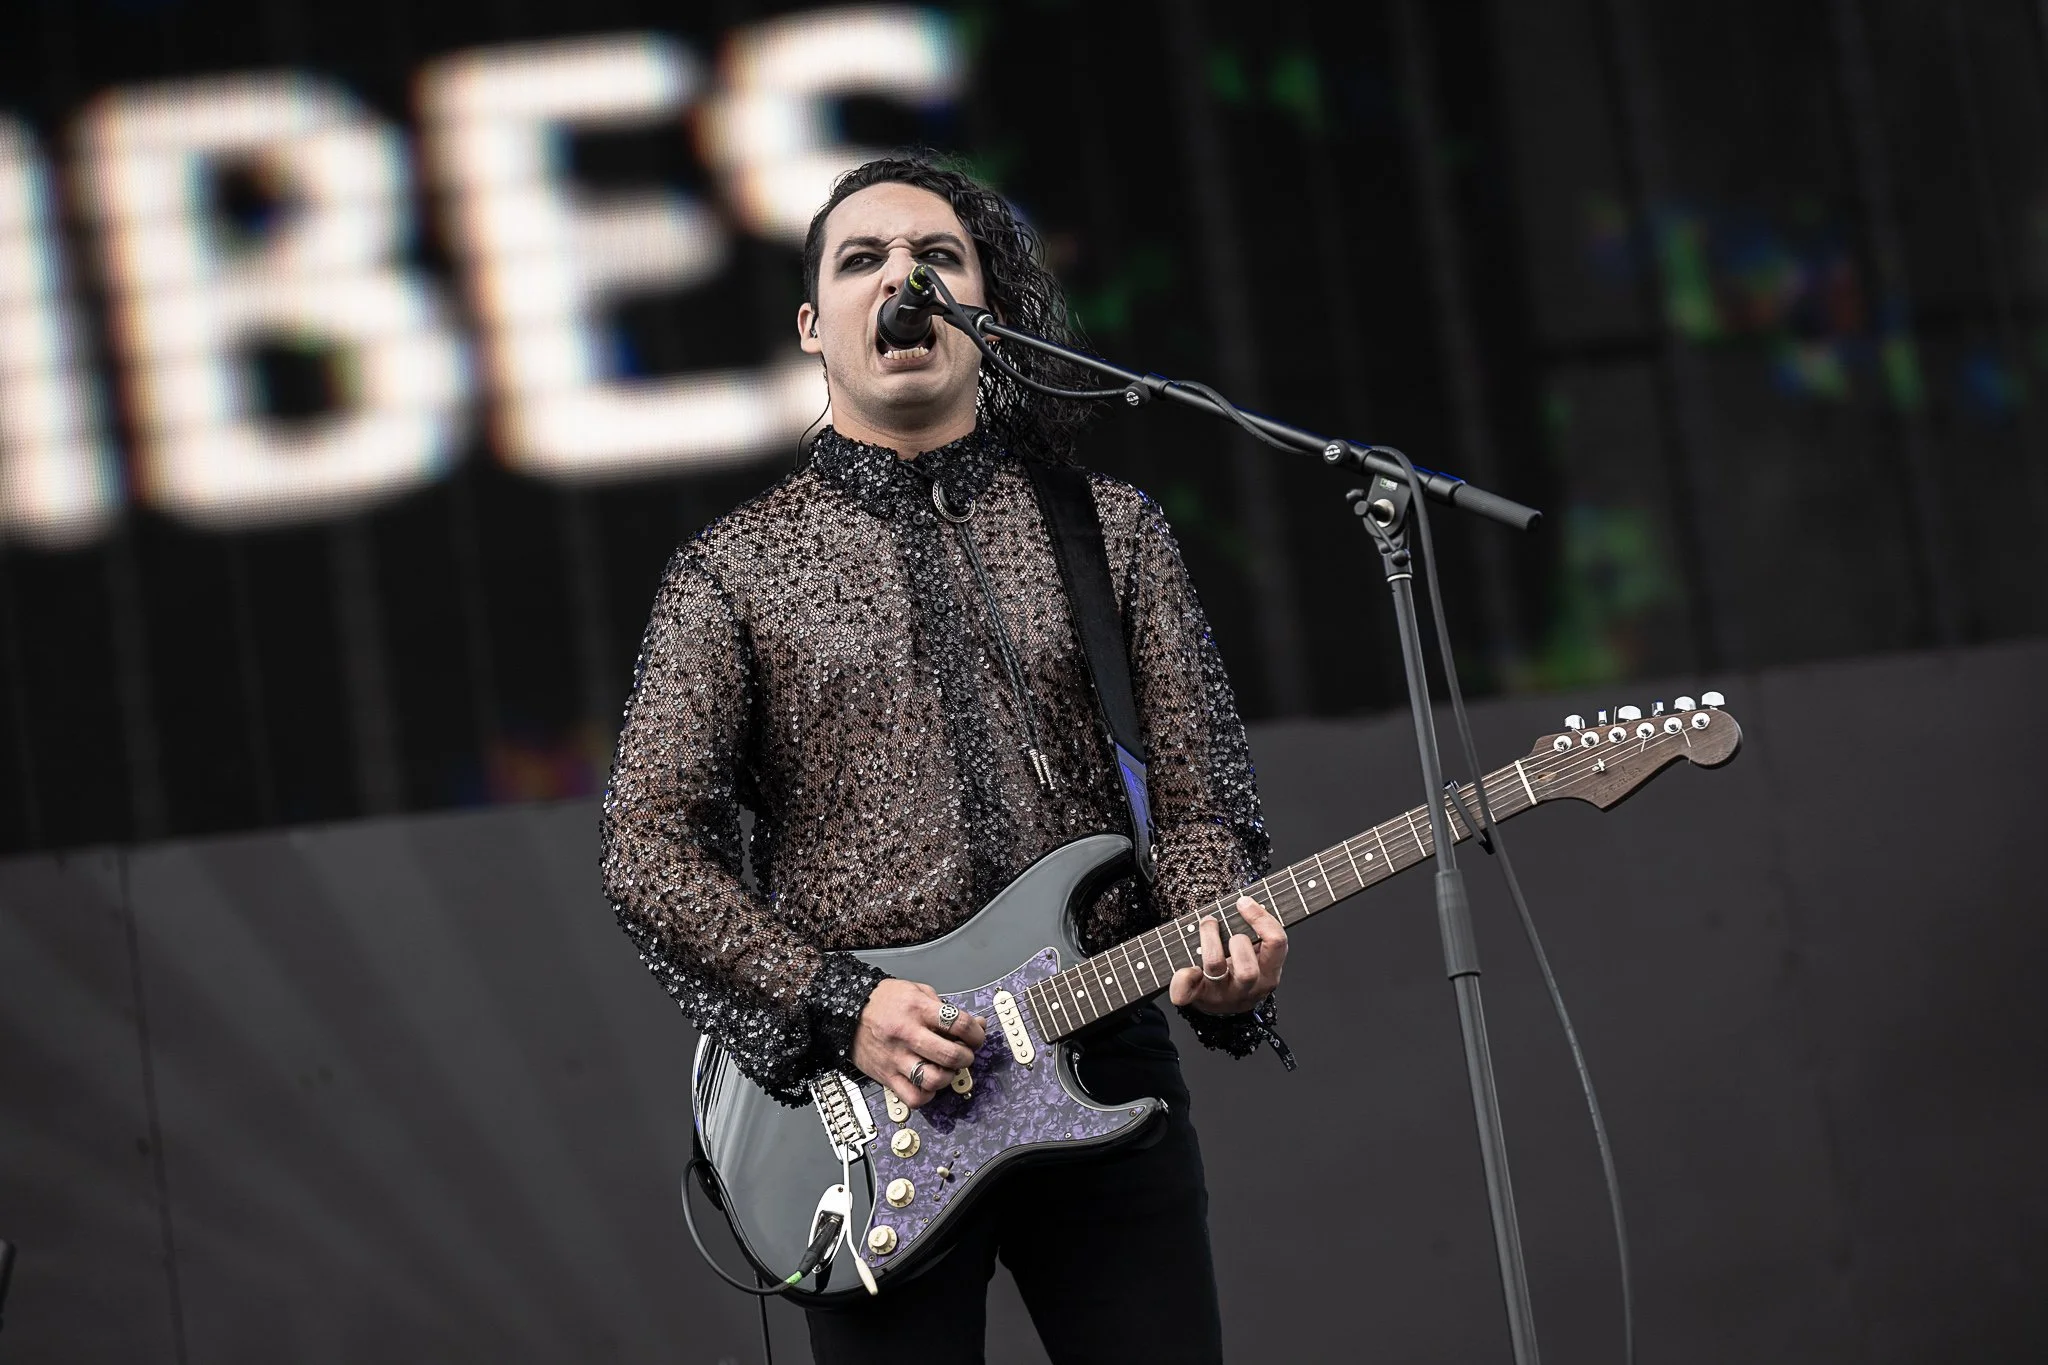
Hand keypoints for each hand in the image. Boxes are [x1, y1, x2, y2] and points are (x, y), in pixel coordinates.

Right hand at [852, 979, 987, 1108]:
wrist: (845, 1010)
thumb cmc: (883, 1001)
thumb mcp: (916, 991)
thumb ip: (946, 1008)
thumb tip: (975, 1024)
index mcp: (918, 1009)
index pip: (959, 1024)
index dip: (976, 1033)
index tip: (976, 1036)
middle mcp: (908, 1034)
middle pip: (950, 1054)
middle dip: (966, 1057)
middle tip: (964, 1055)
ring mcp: (896, 1057)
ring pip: (933, 1079)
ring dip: (948, 1077)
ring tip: (947, 1070)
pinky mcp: (886, 1076)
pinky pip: (913, 1097)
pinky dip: (927, 1095)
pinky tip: (929, 1084)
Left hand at [1168, 896, 1286, 1014]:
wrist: (1224, 1008)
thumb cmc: (1241, 970)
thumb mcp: (1259, 957)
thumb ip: (1259, 934)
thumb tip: (1246, 902)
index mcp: (1268, 974)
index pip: (1277, 943)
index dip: (1261, 918)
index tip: (1243, 902)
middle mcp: (1248, 988)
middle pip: (1248, 969)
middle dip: (1237, 940)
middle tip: (1226, 927)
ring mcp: (1222, 994)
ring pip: (1216, 966)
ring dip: (1209, 939)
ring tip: (1207, 924)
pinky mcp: (1198, 997)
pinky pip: (1185, 991)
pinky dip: (1182, 977)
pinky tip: (1185, 967)